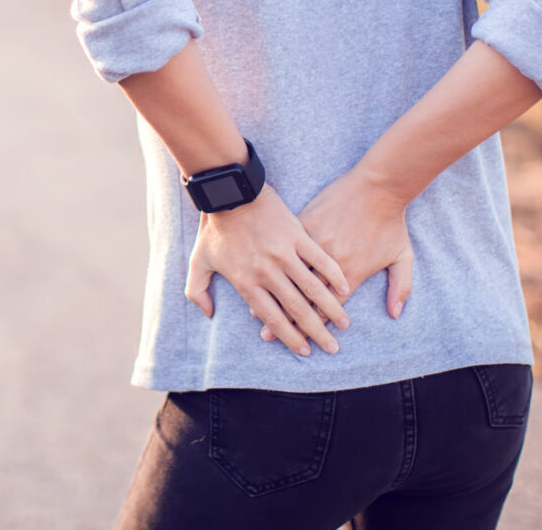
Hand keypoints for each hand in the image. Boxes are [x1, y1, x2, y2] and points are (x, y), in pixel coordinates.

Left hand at [184, 184, 350, 356]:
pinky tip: (344, 287)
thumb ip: (197, 291)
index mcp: (246, 282)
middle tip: (332, 347)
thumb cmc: (214, 227)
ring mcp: (283, 253)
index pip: (272, 318)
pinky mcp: (296, 234)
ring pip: (312, 288)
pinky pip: (319, 259)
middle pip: (296, 309)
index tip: (304, 350)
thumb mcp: (197, 261)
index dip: (289, 337)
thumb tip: (208, 314)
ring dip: (330, 308)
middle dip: (316, 332)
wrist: (229, 191)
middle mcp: (267, 272)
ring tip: (344, 323)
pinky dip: (333, 274)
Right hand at [258, 166, 413, 343]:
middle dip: (287, 322)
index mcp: (352, 273)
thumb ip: (401, 287)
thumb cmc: (391, 221)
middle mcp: (332, 262)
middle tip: (269, 338)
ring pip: (291, 276)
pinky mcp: (306, 224)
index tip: (298, 342)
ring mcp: (315, 242)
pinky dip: (272, 266)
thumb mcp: (404, 256)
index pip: (328, 307)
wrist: (377, 185)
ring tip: (257, 317)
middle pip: (305, 298)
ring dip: (274, 298)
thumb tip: (395, 314)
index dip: (311, 326)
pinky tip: (259, 279)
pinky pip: (286, 250)